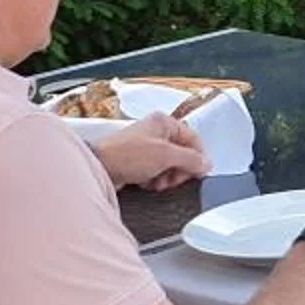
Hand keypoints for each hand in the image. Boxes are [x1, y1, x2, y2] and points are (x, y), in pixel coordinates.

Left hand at [90, 113, 208, 191]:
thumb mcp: (166, 156)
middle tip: (172, 177)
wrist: (99, 168)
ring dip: (166, 178)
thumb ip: (191, 160)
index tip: (199, 172)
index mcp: (164, 122)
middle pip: (182, 155)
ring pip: (169, 166)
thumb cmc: (125, 155)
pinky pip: (156, 173)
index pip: (193, 139)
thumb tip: (206, 164)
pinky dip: (154, 180)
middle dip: (178, 170)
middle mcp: (155, 132)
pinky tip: (146, 182)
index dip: (198, 157)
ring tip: (156, 180)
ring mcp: (146, 147)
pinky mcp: (137, 162)